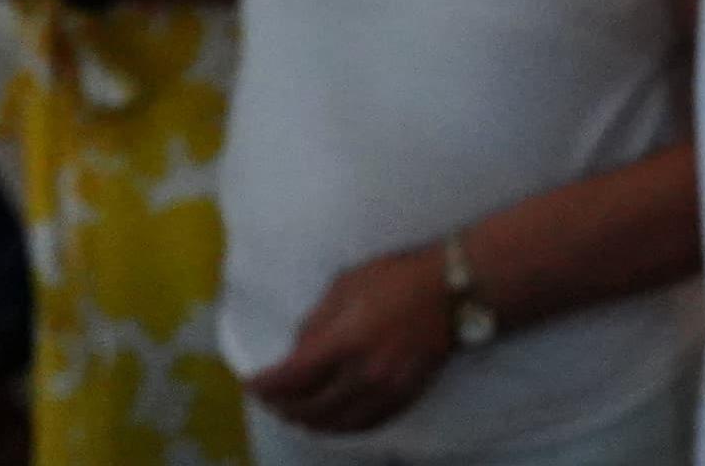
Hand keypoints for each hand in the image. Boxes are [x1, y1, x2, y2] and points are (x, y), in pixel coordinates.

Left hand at [245, 245, 454, 433]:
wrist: (453, 291)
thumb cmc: (397, 277)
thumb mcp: (346, 285)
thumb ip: (316, 321)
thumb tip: (296, 351)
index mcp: (344, 342)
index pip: (292, 378)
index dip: (265, 385)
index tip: (250, 383)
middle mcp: (363, 374)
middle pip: (310, 407)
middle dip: (282, 406)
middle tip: (269, 399)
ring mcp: (386, 391)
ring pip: (337, 423)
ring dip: (308, 422)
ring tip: (294, 413)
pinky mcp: (404, 397)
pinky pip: (365, 424)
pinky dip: (341, 427)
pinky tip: (331, 420)